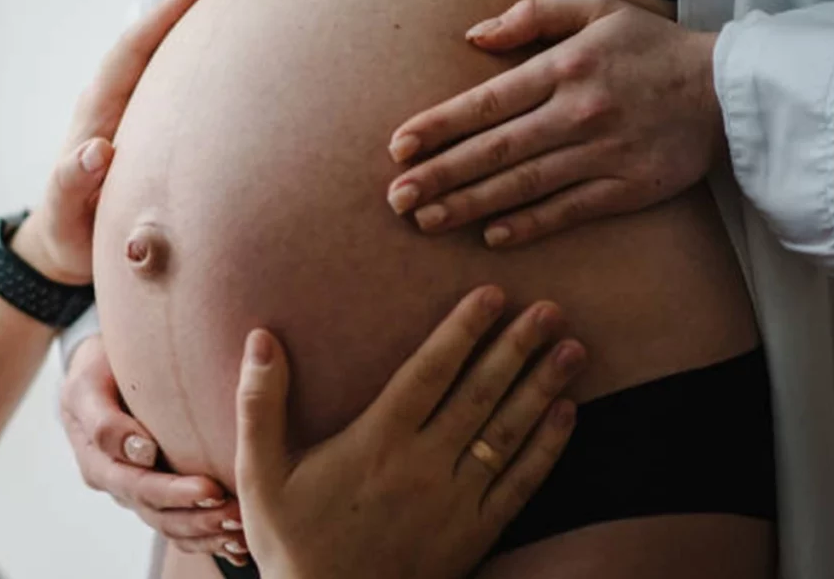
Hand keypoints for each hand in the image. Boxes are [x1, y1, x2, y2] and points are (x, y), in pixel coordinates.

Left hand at [10, 0, 230, 282]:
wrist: (63, 247)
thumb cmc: (68, 234)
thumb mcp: (66, 217)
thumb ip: (73, 185)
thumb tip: (97, 150)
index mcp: (99, 114)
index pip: (136, 51)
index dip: (168, 15)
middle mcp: (117, 104)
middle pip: (155, 39)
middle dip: (187, 0)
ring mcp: (134, 115)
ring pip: (168, 58)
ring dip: (197, 23)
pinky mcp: (148, 131)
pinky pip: (178, 85)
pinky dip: (200, 59)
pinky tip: (227, 50)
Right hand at [60, 336, 248, 566]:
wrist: (102, 370)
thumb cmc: (96, 368)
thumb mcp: (87, 382)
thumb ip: (104, 416)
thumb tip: (141, 451)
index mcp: (97, 461)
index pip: (135, 484)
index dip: (172, 491)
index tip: (209, 487)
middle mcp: (117, 482)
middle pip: (157, 511)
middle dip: (198, 516)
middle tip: (236, 513)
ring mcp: (137, 491)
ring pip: (171, 525)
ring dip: (207, 531)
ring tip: (242, 530)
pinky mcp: (158, 492)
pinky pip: (181, 525)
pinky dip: (208, 537)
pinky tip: (238, 543)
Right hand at [235, 287, 586, 578]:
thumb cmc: (292, 540)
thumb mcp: (260, 472)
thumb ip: (261, 402)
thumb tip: (261, 337)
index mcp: (376, 443)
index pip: (429, 372)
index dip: (463, 330)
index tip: (493, 294)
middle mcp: (423, 466)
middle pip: (480, 394)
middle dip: (518, 347)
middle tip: (551, 308)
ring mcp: (455, 501)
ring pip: (507, 433)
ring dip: (543, 388)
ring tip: (573, 349)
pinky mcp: (474, 533)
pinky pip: (520, 485)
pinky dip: (547, 448)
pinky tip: (567, 414)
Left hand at [386, 0, 722, 247]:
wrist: (728, 91)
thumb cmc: (651, 48)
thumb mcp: (596, 10)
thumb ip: (532, 17)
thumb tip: (473, 37)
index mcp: (564, 68)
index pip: (486, 102)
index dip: (438, 126)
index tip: (399, 147)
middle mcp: (577, 113)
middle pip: (494, 150)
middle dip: (440, 175)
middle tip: (396, 198)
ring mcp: (601, 154)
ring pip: (523, 185)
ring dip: (470, 205)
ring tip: (427, 221)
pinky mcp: (625, 189)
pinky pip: (568, 211)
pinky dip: (529, 225)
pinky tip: (492, 236)